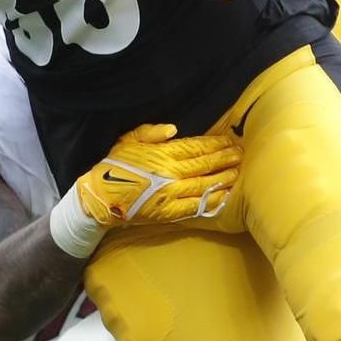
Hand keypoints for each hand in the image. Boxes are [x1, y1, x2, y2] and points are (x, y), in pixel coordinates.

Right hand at [72, 125, 239, 227]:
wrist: (100, 197)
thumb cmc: (113, 166)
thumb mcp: (127, 140)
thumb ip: (151, 132)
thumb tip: (174, 129)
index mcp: (163, 154)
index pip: (196, 147)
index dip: (215, 144)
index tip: (229, 141)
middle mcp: (171, 173)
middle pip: (205, 165)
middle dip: (225, 159)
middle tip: (240, 155)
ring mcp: (171, 194)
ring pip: (205, 184)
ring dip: (223, 178)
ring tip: (236, 173)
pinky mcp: (169, 212)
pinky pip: (195, 206)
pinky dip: (211, 200)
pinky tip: (223, 196)